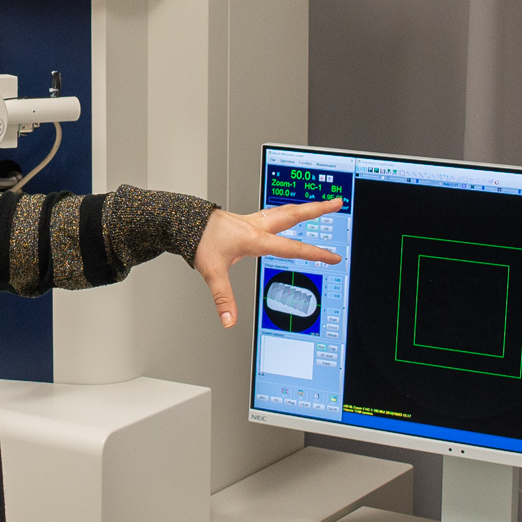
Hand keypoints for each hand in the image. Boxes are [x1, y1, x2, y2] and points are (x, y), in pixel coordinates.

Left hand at [192, 198, 343, 329]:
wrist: (184, 221)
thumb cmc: (198, 241)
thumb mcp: (211, 271)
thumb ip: (223, 297)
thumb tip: (229, 320)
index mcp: (254, 238)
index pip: (291, 248)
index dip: (315, 253)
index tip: (334, 257)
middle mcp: (257, 226)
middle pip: (294, 214)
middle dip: (317, 209)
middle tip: (336, 202)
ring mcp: (252, 221)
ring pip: (285, 211)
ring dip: (305, 208)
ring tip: (322, 204)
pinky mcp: (246, 221)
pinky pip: (273, 213)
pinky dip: (287, 212)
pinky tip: (290, 213)